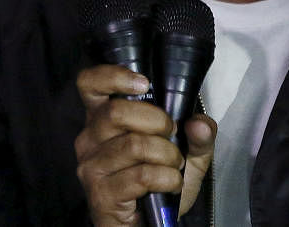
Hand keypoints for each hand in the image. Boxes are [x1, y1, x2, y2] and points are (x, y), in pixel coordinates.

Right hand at [74, 65, 215, 225]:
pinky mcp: (100, 194)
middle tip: (172, 137)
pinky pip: (141, 175)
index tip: (144, 84)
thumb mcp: (188, 153)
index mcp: (102, 119)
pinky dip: (166, 179)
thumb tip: (200, 123)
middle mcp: (88, 139)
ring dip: (167, 155)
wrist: (149, 224)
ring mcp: (91, 167)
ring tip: (174, 166)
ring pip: (134, 144)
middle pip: (117, 111)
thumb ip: (199, 136)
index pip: (89, 83)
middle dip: (158, 122)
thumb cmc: (160, 182)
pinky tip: (171, 184)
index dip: (113, 76)